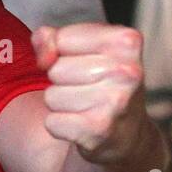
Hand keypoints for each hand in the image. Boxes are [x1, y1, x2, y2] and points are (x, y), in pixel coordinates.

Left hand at [32, 23, 146, 165]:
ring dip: (61, 104)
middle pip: (54, 70)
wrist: (127, 133)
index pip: (61, 39)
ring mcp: (116, 102)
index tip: (85, 63)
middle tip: (89, 89)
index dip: (62, 53)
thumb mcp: (83, 48)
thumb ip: (51, 38)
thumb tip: (44, 58)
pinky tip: (83, 125)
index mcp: (126, 41)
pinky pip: (52, 123)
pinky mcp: (99, 130)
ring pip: (51, 96)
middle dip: (62, 80)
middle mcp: (127, 71)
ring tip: (87, 106)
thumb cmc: (101, 81)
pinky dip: (60, 127)